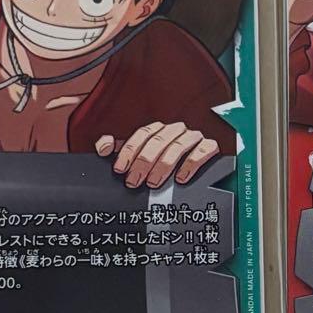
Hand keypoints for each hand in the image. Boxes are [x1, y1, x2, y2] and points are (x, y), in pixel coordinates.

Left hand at [96, 122, 219, 188]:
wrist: (198, 170)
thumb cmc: (165, 162)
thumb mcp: (140, 155)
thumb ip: (121, 150)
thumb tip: (103, 146)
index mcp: (159, 130)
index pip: (143, 134)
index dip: (129, 151)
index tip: (121, 168)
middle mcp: (175, 130)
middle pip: (158, 141)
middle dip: (144, 162)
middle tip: (134, 181)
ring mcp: (193, 137)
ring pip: (178, 146)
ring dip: (163, 165)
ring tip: (154, 183)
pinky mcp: (209, 146)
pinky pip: (202, 150)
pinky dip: (190, 164)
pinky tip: (181, 178)